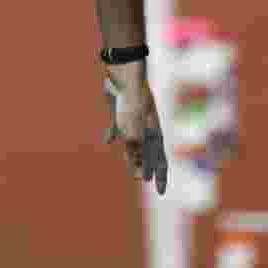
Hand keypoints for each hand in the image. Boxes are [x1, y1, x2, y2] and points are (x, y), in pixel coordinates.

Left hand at [103, 67, 167, 193]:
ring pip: (134, 141)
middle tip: (145, 180)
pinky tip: (107, 140)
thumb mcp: (134, 132)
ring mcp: (134, 118)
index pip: (160, 161)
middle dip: (147, 167)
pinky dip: (113, 133)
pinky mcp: (120, 110)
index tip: (160, 192)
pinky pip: (118, 126)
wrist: (125, 75)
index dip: (161, 177)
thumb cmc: (132, 105)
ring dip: (132, 153)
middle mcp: (146, 127)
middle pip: (148, 152)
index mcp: (154, 134)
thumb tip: (138, 173)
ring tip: (129, 164)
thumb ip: (135, 153)